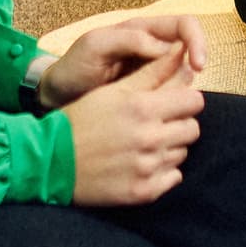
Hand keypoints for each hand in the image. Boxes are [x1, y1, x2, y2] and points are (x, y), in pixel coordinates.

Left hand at [38, 10, 212, 108]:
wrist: (59, 96)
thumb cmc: (73, 67)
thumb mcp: (95, 47)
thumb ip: (128, 39)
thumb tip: (166, 47)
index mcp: (141, 29)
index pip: (184, 25)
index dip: (197, 42)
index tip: (197, 65)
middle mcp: (153, 47)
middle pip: (192, 47)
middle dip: (198, 65)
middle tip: (190, 90)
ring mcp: (153, 71)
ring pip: (186, 73)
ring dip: (186, 87)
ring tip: (171, 104)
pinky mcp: (150, 93)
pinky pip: (173, 94)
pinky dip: (175, 102)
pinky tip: (165, 114)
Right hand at [63, 50, 202, 207]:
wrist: (51, 162)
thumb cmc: (81, 120)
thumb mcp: (112, 91)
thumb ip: (152, 73)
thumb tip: (181, 55)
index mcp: (142, 107)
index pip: (194, 101)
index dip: (185, 100)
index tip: (172, 103)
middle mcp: (149, 138)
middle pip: (192, 128)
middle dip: (179, 124)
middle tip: (157, 124)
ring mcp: (147, 168)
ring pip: (182, 153)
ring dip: (169, 147)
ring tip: (144, 144)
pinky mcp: (144, 191)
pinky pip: (173, 178)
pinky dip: (163, 171)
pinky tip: (141, 164)